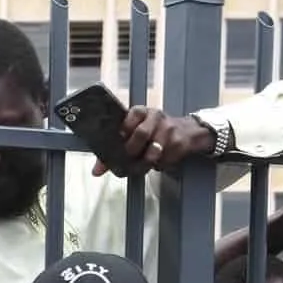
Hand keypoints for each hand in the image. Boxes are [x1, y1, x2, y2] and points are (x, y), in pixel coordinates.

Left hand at [90, 106, 214, 177]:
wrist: (187, 132)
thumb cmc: (154, 132)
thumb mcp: (136, 132)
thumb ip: (115, 149)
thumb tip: (96, 171)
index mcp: (141, 112)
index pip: (132, 114)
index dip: (124, 130)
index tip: (118, 142)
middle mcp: (156, 116)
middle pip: (141, 134)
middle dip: (131, 151)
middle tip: (128, 160)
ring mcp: (169, 129)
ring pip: (153, 150)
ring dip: (145, 163)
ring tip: (142, 165)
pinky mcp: (179, 143)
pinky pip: (165, 160)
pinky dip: (159, 166)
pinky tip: (159, 162)